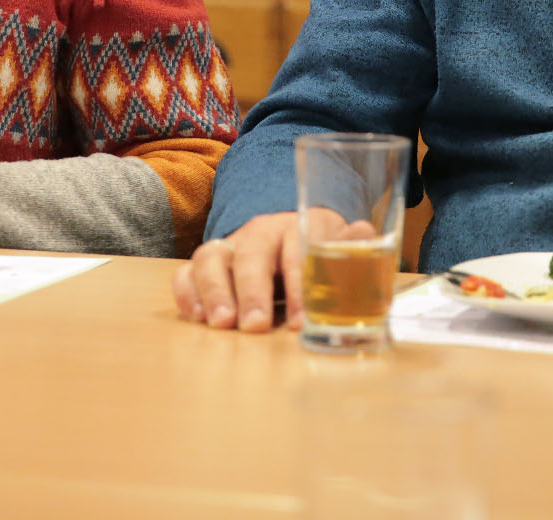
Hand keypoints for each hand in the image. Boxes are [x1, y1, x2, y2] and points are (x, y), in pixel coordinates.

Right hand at [172, 208, 372, 332]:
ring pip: (211, 257)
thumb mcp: (336, 247)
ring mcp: (229, 246)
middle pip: (251, 254)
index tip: (300, 322)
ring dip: (214, 291)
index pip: (296, 251)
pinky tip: (197, 317)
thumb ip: (351, 246)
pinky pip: (186, 272)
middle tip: (255, 326)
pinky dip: (187, 292)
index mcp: (296, 227)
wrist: (285, 234)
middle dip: (252, 291)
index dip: (299, 286)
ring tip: (221, 324)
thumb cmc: (314, 250)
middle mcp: (259, 233)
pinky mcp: (207, 264)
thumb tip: (365, 232)